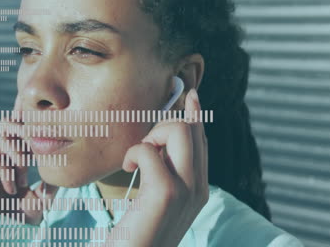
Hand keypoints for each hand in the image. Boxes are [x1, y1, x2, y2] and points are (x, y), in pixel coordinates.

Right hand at [0, 114, 57, 224]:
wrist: (1, 234)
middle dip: (25, 131)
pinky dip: (8, 174)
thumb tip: (61, 168)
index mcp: (11, 155)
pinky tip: (12, 189)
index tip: (42, 122)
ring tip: (22, 180)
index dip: (27, 119)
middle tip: (36, 149)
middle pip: (6, 123)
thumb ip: (50, 181)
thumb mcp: (41, 196)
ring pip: (2, 140)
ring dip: (19, 159)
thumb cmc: (20, 214)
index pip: (17, 127)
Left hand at [109, 89, 208, 246]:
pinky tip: (128, 169)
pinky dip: (133, 153)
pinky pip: (148, 150)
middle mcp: (199, 187)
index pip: (202, 141)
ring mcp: (186, 190)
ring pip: (178, 131)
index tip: (191, 96)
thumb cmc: (139, 234)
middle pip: (190, 129)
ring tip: (138, 160)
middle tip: (145, 146)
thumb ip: (167, 174)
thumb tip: (158, 144)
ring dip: (151, 136)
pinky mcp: (166, 193)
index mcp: (199, 188)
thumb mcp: (158, 202)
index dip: (195, 116)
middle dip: (164, 125)